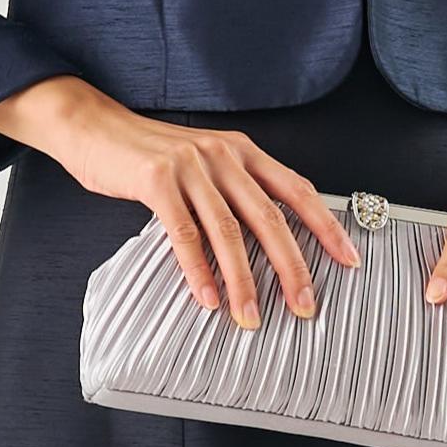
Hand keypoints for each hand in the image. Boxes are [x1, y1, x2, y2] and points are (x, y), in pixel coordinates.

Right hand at [15, 79, 362, 329]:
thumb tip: (270, 243)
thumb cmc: (151, 155)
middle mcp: (222, 154)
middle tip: (306, 305)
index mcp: (242, 150)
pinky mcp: (156, 180)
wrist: (96, 128)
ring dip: (243, 281)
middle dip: (292, 266)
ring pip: (227, 231)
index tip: (350, 260)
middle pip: (269, 216)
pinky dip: (199, 270)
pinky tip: (208, 298)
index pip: (297, 190)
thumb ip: (234, 191)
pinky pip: (184, 233)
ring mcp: (190, 166)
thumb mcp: (204, 164)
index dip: (326, 226)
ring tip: (251, 318)